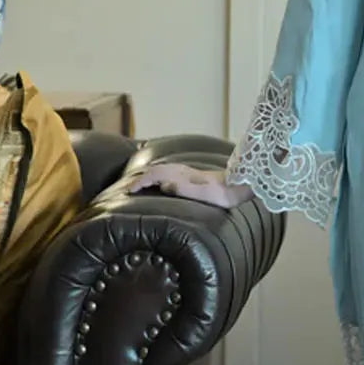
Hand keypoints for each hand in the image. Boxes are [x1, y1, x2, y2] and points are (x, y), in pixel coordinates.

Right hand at [124, 161, 253, 208]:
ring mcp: (186, 172)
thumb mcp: (201, 194)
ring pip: (160, 170)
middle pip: (154, 170)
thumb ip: (182, 189)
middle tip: (127, 188)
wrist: (236, 188)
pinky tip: (160, 181)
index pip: (153, 176)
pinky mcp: (191, 176)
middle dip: (139, 178)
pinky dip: (157, 175)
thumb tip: (164, 185)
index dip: (139, 183)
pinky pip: (167, 172)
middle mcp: (182, 171)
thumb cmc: (220, 194)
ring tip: (138, 184)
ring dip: (147, 176)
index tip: (128, 191)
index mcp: (181, 175)